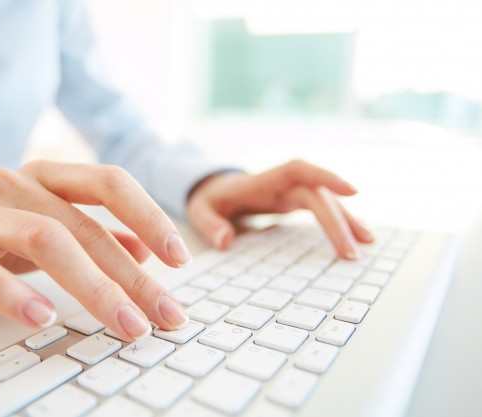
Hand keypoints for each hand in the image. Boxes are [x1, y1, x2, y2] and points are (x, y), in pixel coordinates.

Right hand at [0, 161, 190, 340]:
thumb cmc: (8, 233)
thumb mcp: (58, 227)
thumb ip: (101, 235)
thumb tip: (148, 253)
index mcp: (50, 176)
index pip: (109, 182)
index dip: (149, 215)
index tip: (180, 257)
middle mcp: (16, 184)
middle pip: (83, 226)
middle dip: (130, 276)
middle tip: (163, 314)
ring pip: (42, 240)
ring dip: (90, 287)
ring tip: (122, 323)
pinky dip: (11, 294)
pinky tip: (43, 317)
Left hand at [186, 160, 373, 258]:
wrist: (213, 189)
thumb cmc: (208, 198)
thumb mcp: (199, 210)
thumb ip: (209, 224)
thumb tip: (225, 240)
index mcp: (262, 181)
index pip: (299, 170)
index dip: (326, 176)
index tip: (353, 191)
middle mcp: (282, 184)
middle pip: (318, 195)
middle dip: (338, 221)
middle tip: (352, 253)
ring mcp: (290, 193)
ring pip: (326, 201)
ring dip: (347, 220)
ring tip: (368, 243)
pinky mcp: (294, 203)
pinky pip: (322, 209)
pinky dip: (339, 222)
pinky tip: (356, 237)